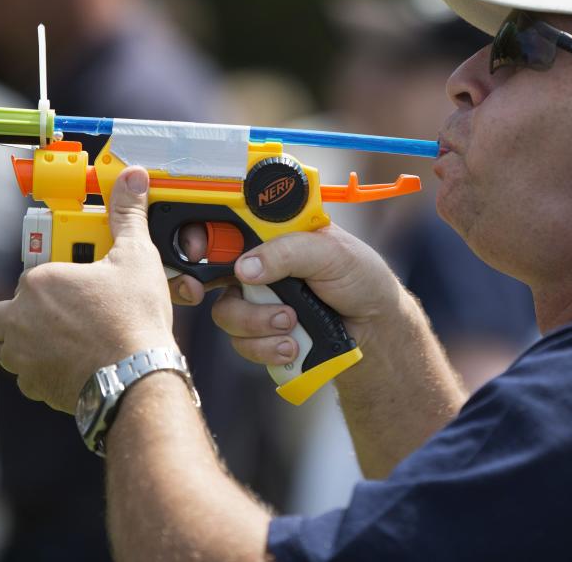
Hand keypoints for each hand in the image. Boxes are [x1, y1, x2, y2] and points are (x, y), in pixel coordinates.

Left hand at [0, 167, 176, 412]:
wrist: (138, 375)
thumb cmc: (134, 316)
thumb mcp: (136, 257)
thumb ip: (127, 216)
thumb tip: (132, 177)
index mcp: (39, 282)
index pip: (32, 274)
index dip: (58, 278)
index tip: (81, 283)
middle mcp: (20, 318)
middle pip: (4, 313)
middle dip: (25, 312)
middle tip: (64, 313)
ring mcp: (24, 356)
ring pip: (12, 346)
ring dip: (32, 342)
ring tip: (73, 340)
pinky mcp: (36, 386)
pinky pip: (31, 376)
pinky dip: (47, 371)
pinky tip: (78, 364)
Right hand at [172, 222, 403, 367]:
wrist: (375, 329)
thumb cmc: (360, 278)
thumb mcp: (331, 253)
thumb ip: (289, 253)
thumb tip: (244, 267)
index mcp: (271, 233)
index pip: (224, 225)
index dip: (200, 235)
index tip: (196, 249)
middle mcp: (258, 264)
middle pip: (209, 271)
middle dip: (208, 286)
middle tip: (234, 291)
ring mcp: (256, 300)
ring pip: (225, 312)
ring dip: (257, 322)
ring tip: (292, 322)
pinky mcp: (260, 334)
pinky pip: (242, 343)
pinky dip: (267, 347)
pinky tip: (293, 345)